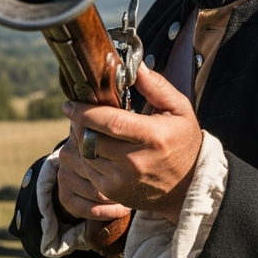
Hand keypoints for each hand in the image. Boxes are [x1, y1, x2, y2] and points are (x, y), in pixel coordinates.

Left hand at [58, 63, 202, 222]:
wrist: (187, 186)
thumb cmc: (183, 141)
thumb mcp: (179, 109)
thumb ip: (156, 86)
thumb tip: (135, 65)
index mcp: (153, 137)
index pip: (111, 122)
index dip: (86, 112)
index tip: (69, 103)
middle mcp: (136, 162)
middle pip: (92, 140)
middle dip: (78, 124)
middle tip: (77, 112)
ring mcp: (122, 180)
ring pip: (85, 156)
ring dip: (80, 140)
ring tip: (86, 128)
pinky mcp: (113, 193)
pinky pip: (87, 171)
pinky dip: (85, 156)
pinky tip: (94, 147)